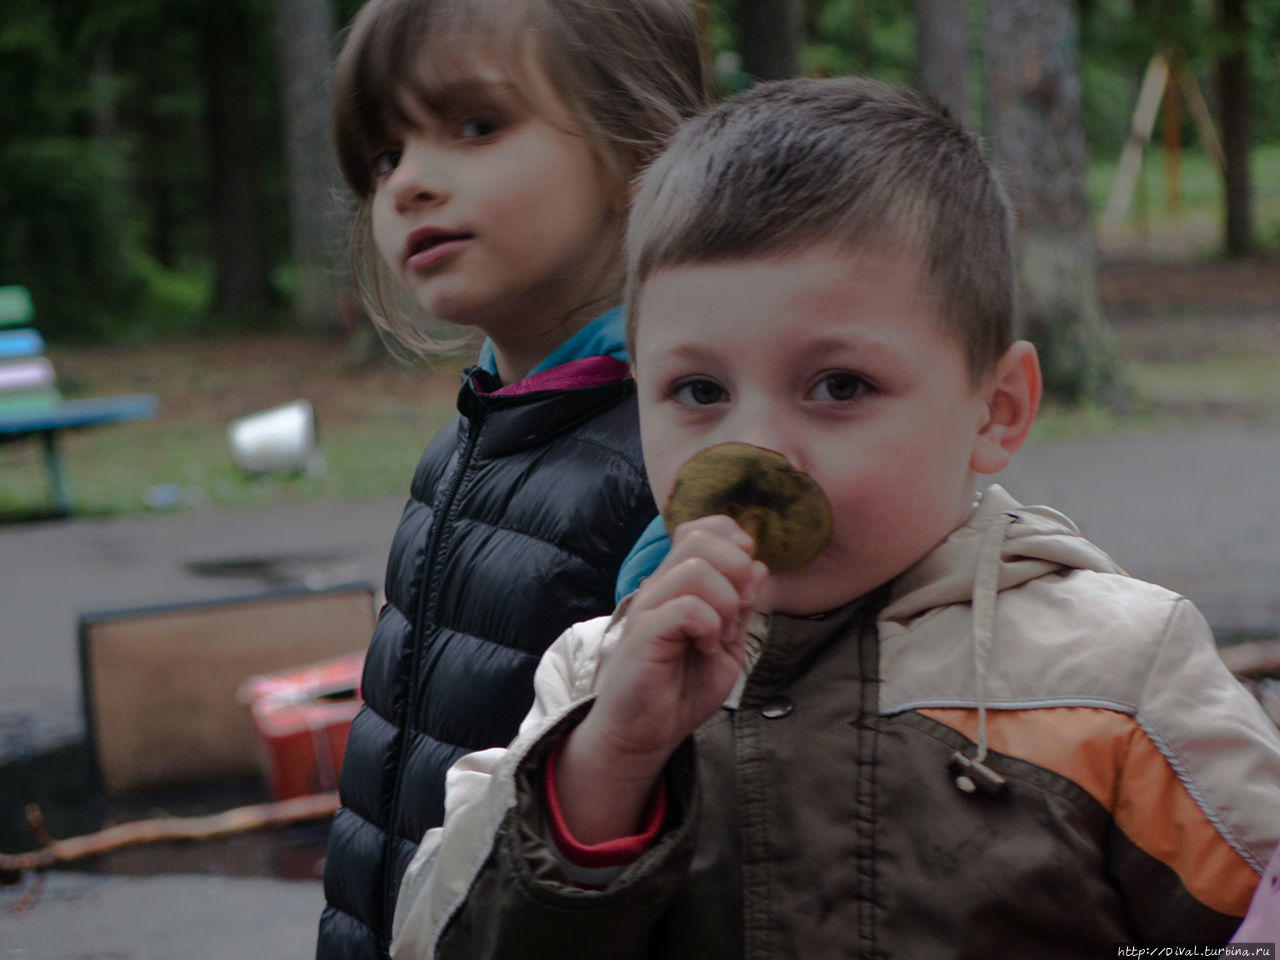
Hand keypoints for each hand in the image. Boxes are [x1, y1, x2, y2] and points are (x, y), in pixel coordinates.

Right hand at [554, 515, 767, 842]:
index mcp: (678, 584)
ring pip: (695, 568)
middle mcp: (660, 587)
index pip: (701, 529)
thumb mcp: (727, 643)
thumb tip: (757, 565)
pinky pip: (687, 608)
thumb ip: (740, 605)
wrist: (647, 733)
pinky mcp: (644, 633)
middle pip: (698, 538)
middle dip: (735, 567)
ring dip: (724, 602)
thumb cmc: (682, 689)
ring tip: (720, 636)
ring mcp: (649, 608)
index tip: (748, 577)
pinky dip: (709, 626)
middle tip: (738, 608)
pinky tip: (707, 649)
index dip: (732, 539)